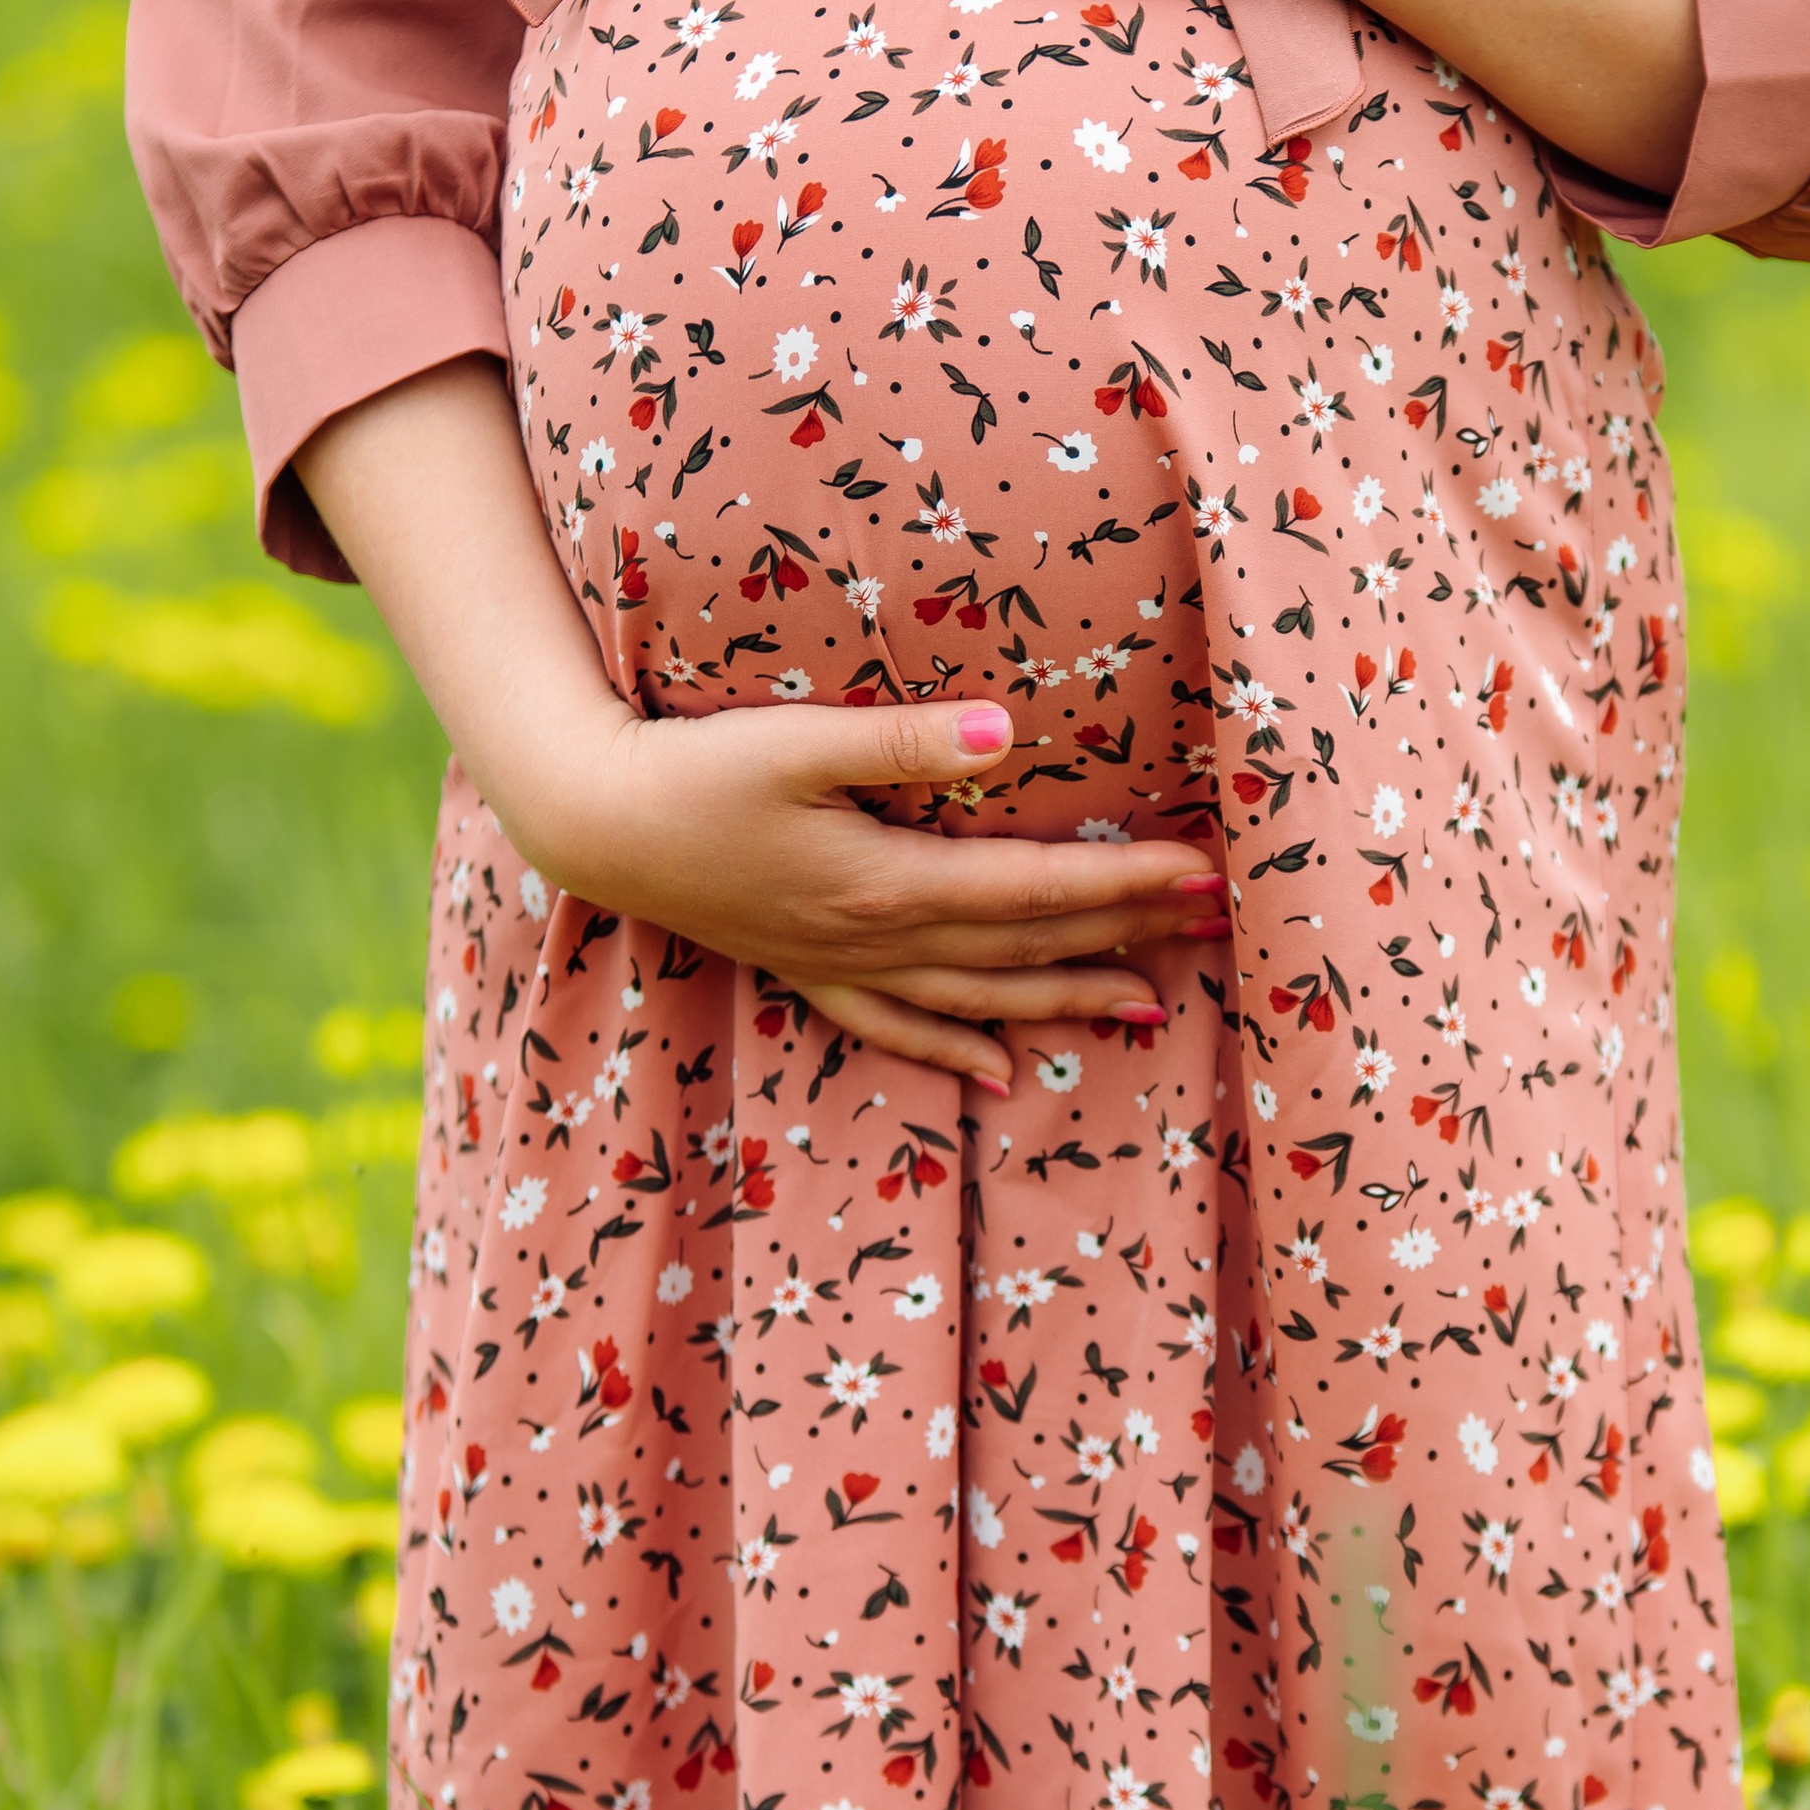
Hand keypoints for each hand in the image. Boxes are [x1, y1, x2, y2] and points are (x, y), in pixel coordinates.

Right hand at [559, 693, 1224, 1093]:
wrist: (594, 824)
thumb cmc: (691, 770)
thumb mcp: (792, 742)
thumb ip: (902, 743)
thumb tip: (1006, 734)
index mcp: (889, 884)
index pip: (1038, 887)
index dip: (1126, 881)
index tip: (1204, 872)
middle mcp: (878, 940)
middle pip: (1027, 946)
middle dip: (1126, 936)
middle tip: (1215, 927)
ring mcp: (843, 967)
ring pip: (982, 998)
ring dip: (1067, 999)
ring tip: (1150, 1007)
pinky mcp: (808, 972)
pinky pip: (899, 1030)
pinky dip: (958, 1053)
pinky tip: (1006, 1075)